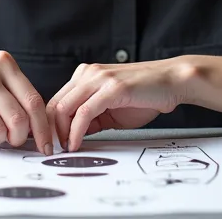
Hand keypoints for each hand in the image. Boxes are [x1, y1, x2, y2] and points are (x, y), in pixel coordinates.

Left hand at [47, 59, 193, 151]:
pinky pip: (84, 112)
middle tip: (52, 150)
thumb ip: (93, 117)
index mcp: (86, 75)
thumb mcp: (112, 108)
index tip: (50, 143)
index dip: (49, 124)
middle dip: (49, 130)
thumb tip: (74, 134)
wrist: (172, 82)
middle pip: (54, 104)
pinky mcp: (111, 88)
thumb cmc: (146, 95)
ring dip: (61, 133)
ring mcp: (99, 78)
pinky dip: (76, 131)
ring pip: (64, 107)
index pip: (56, 100)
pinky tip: (76, 143)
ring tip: (65, 149)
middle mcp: (88, 73)